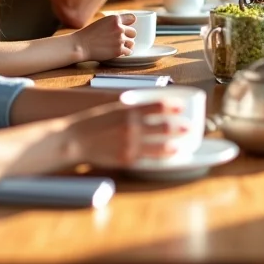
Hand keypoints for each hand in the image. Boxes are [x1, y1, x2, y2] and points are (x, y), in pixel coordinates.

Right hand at [68, 101, 191, 167]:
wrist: (75, 139)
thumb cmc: (93, 122)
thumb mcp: (113, 109)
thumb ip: (132, 109)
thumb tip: (151, 108)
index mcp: (128, 110)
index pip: (157, 105)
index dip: (172, 106)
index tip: (181, 107)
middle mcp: (132, 126)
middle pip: (163, 126)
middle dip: (179, 127)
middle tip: (188, 128)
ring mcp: (130, 144)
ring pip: (159, 145)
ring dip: (173, 145)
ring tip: (180, 145)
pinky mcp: (126, 158)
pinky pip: (147, 159)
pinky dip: (159, 158)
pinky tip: (167, 157)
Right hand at [74, 13, 135, 61]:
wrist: (81, 45)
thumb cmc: (89, 34)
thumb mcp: (102, 22)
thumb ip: (113, 23)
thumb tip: (124, 26)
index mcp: (115, 18)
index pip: (132, 18)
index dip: (130, 23)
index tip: (127, 27)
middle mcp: (119, 28)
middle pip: (133, 32)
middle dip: (128, 36)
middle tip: (120, 40)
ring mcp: (120, 39)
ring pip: (132, 43)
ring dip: (127, 45)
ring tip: (118, 47)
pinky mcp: (118, 50)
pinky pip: (129, 52)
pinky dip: (124, 53)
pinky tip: (119, 52)